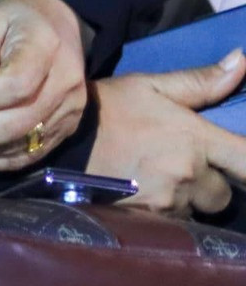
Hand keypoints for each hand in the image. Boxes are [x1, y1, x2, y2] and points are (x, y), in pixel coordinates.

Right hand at [90, 50, 245, 217]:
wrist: (58, 140)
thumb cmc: (109, 108)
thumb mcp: (150, 86)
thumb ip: (200, 81)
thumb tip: (244, 61)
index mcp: (196, 139)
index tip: (242, 165)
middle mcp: (189, 174)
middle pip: (223, 196)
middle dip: (208, 186)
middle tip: (181, 170)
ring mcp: (169, 201)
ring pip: (195, 211)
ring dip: (184, 201)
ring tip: (155, 182)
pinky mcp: (149, 220)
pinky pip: (171, 224)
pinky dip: (162, 212)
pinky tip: (141, 195)